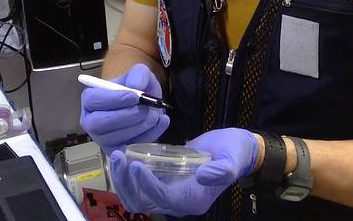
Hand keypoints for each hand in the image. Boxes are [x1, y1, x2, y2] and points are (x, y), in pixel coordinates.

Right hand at [79, 63, 169, 153]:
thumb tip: (135, 87)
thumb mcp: (139, 73)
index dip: (113, 99)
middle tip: (145, 109)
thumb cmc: (136, 89)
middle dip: (126, 116)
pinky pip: (130, 148)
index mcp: (91, 99)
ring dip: (139, 126)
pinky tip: (160, 122)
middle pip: (100, 123)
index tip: (134, 96)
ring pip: (116, 138)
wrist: (146, 104)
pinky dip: (149, 136)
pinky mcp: (117, 151)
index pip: (93, 100)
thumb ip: (138, 74)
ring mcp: (103, 139)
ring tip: (154, 115)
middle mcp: (91, 121)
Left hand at [108, 128, 257, 215]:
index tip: (136, 164)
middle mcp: (176, 202)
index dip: (147, 184)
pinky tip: (123, 155)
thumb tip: (203, 176)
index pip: (161, 197)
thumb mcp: (233, 159)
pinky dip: (127, 174)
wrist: (235, 149)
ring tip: (117, 155)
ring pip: (135, 197)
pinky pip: (138, 185)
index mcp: (192, 200)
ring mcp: (167, 193)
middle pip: (141, 203)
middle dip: (127, 183)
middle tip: (119, 157)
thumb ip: (222, 170)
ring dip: (122, 179)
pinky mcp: (162, 182)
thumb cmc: (234, 153)